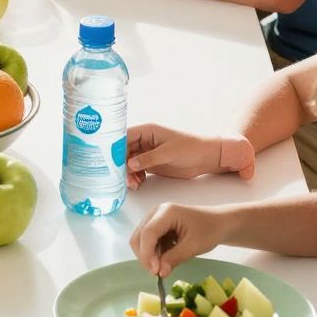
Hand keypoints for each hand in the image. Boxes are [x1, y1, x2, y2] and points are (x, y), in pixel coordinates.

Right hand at [126, 124, 255, 188]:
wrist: (207, 158)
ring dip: (128, 174)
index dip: (114, 148)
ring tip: (134, 185)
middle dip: (122, 166)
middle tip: (125, 179)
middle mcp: (144, 141)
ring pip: (129, 163)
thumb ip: (148, 159)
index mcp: (147, 131)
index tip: (110, 162)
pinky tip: (139, 184)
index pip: (124, 137)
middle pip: (124, 152)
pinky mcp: (152, 164)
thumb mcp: (169, 153)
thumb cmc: (191, 148)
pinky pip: (137, 170)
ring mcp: (147, 153)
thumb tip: (130, 164)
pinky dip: (135, 178)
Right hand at [130, 200, 228, 277]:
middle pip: (138, 237)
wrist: (219, 223)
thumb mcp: (193, 246)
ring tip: (165, 265)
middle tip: (158, 272)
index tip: (156, 272)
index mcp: (166, 212)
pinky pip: (148, 242)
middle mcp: (155, 213)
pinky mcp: (156, 226)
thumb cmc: (209, 230)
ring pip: (140, 241)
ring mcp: (154, 219)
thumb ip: (174, 258)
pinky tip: (167, 258)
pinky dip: (154, 253)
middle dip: (145, 257)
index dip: (147, 254)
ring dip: (149, 256)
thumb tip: (159, 273)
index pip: (147, 234)